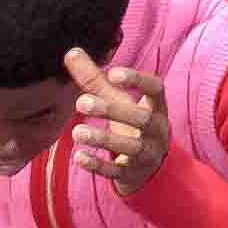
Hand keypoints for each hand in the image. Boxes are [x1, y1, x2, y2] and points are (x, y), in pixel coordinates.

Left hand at [59, 47, 173, 185]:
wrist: (149, 169)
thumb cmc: (131, 125)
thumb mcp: (119, 102)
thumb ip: (96, 79)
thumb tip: (71, 53)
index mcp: (156, 106)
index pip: (155, 89)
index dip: (138, 80)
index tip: (113, 73)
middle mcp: (156, 130)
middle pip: (141, 119)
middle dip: (112, 110)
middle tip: (81, 103)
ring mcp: (146, 154)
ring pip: (131, 147)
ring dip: (103, 139)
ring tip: (77, 132)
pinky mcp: (132, 174)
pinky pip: (117, 171)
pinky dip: (98, 165)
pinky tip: (79, 157)